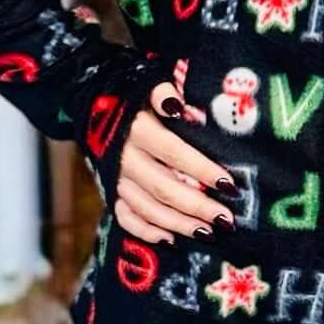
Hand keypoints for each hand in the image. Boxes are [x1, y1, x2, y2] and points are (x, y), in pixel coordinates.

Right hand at [112, 81, 236, 243]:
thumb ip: (164, 92)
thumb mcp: (148, 83)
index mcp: (138, 129)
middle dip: (197, 206)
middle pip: (163, 187)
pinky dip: (146, 231)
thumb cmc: (136, 96)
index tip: (230, 184)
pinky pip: (125, 217)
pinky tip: (170, 239)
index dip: (202, 170)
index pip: (174, 152)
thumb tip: (177, 103)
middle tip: (226, 219)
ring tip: (208, 233)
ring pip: (147, 207)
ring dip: (178, 223)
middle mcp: (124, 157)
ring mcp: (115, 178)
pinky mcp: (109, 191)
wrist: (94, 104)